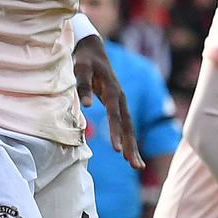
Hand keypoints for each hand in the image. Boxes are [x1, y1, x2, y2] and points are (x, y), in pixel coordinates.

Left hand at [74, 34, 143, 169]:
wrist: (93, 50)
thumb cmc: (85, 60)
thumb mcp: (81, 69)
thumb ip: (83, 86)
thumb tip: (86, 106)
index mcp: (113, 90)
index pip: (114, 114)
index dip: (115, 131)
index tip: (116, 149)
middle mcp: (121, 99)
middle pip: (128, 125)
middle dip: (131, 145)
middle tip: (134, 165)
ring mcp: (121, 103)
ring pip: (129, 128)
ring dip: (132, 147)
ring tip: (137, 166)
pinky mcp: (118, 107)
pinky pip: (125, 126)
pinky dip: (127, 140)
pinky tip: (128, 156)